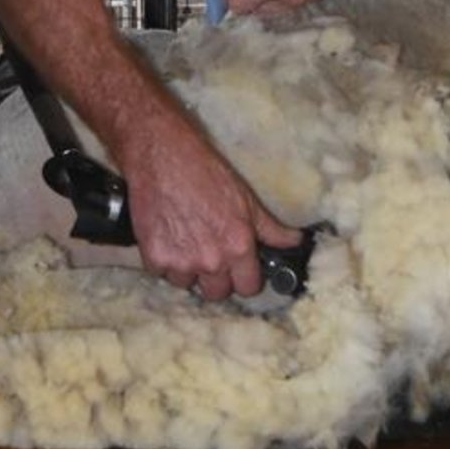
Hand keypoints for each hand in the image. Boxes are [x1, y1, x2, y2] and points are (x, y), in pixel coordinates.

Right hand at [122, 119, 303, 302]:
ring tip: (185, 240)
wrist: (162, 156)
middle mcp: (211, 260)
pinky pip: (161, 273)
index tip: (239, 267)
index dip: (244, 277)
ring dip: (187, 269)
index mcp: (237, 247)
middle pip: (217, 293)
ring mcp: (180, 262)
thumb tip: (295, 241)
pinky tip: (166, 236)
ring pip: (187, 283)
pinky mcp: (154, 258)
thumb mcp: (245, 198)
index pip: (247, 288)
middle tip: (210, 252)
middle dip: (216, 277)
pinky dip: (162, 259)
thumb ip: (271, 228)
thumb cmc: (205, 172)